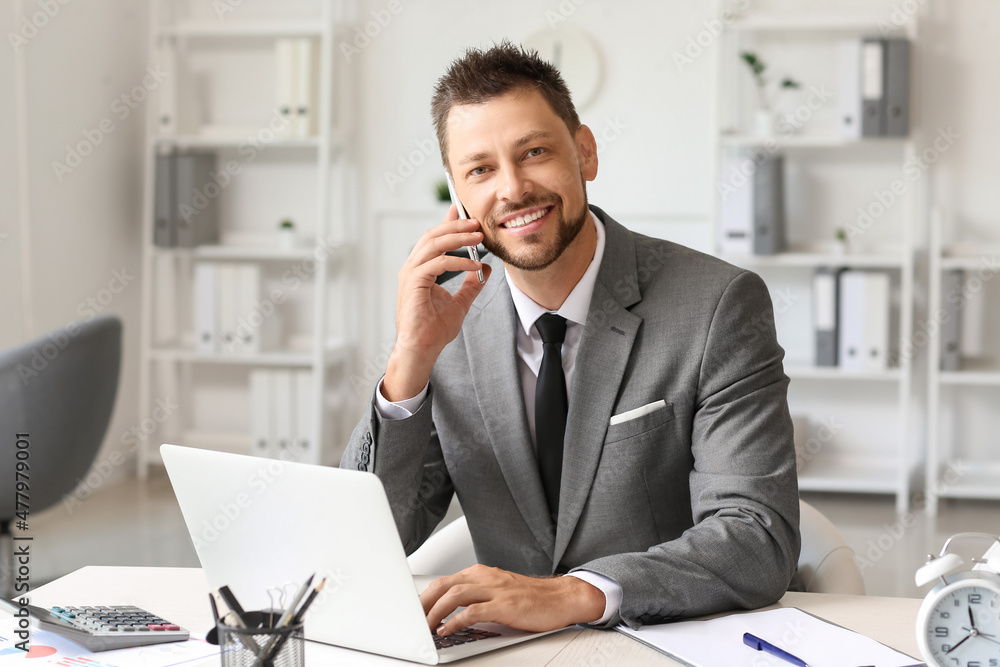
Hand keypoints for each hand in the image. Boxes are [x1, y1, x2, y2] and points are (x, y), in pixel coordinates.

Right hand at [383, 207, 490, 400]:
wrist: (422, 348)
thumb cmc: (434, 330)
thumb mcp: (460, 303)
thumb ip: (471, 285)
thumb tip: (486, 270)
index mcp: (420, 269)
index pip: (435, 239)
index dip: (448, 223)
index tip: (462, 210)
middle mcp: (413, 267)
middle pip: (433, 236)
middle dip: (456, 226)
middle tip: (476, 222)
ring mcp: (411, 274)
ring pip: (434, 244)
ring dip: (458, 238)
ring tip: (478, 236)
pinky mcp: (414, 282)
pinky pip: (438, 263)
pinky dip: (458, 261)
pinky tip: (474, 264)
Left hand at [420, 564, 605, 635]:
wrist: (562, 598)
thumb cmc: (531, 598)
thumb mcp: (499, 591)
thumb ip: (476, 597)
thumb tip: (450, 613)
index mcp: (482, 573)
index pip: (445, 580)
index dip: (425, 596)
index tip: (413, 610)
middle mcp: (486, 577)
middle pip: (444, 585)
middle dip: (423, 603)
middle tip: (411, 619)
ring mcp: (495, 590)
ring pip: (454, 595)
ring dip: (435, 612)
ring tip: (425, 627)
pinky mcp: (504, 605)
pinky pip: (472, 611)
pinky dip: (455, 621)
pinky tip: (446, 631)